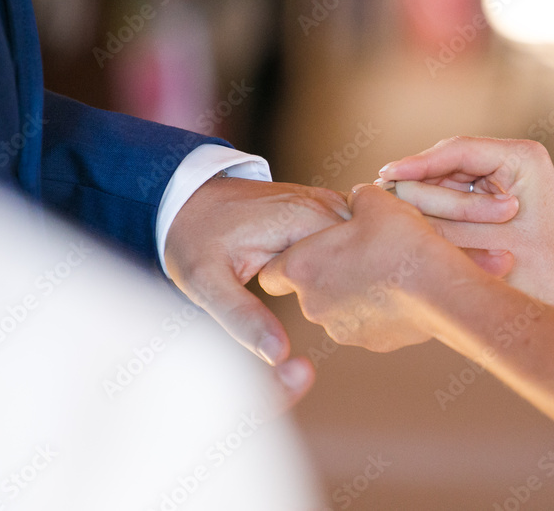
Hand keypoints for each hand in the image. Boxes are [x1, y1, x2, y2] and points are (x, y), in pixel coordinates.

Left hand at [164, 176, 350, 401]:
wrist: (186, 197)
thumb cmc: (192, 239)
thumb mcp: (208, 285)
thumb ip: (244, 318)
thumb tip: (279, 355)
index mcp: (300, 220)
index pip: (357, 255)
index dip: (358, 289)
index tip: (350, 314)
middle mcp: (320, 204)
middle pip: (367, 247)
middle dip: (364, 281)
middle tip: (355, 314)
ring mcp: (325, 201)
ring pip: (366, 239)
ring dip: (364, 268)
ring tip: (360, 301)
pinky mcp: (325, 206)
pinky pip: (354, 233)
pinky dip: (357, 257)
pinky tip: (350, 284)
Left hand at [258, 185, 484, 352]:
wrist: (439, 289)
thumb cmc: (399, 243)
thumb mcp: (375, 202)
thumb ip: (357, 198)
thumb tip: (357, 199)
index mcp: (302, 268)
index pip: (272, 275)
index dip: (288, 260)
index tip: (311, 250)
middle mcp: (313, 304)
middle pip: (309, 289)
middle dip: (329, 272)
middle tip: (360, 250)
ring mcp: (342, 328)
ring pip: (339, 306)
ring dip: (354, 290)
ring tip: (386, 268)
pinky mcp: (372, 342)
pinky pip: (367, 320)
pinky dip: (378, 308)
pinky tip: (402, 289)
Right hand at [378, 137, 553, 321]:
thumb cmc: (540, 274)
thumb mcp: (483, 241)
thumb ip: (441, 216)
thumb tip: (391, 197)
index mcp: (522, 156)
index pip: (457, 150)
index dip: (417, 163)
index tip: (385, 175)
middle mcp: (514, 158)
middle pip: (449, 162)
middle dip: (418, 182)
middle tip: (377, 195)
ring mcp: (504, 175)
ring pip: (447, 179)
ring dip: (424, 198)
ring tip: (388, 210)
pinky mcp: (494, 193)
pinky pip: (454, 195)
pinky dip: (436, 209)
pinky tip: (408, 220)